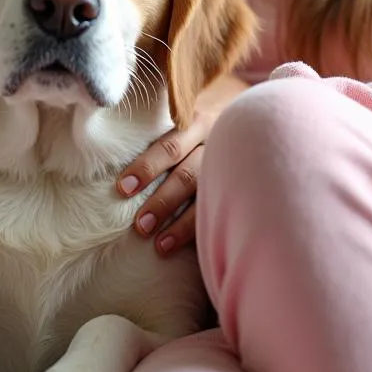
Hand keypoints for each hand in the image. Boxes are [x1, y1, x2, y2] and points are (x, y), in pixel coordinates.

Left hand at [118, 74, 248, 254]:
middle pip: (188, 174)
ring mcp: (235, 169)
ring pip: (207, 198)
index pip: (169, 146)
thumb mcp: (187, 122)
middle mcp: (218, 144)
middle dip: (162, 201)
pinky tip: (192, 249)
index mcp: (199, 122)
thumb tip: (112, 166)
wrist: (259, 129)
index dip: (145, 167)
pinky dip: (204, 232)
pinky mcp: (245, 190)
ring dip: (181, 224)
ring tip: (159, 245)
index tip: (122, 189)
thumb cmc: (200, 132)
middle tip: (139, 226)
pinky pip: (226, 213)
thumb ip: (162, 136)